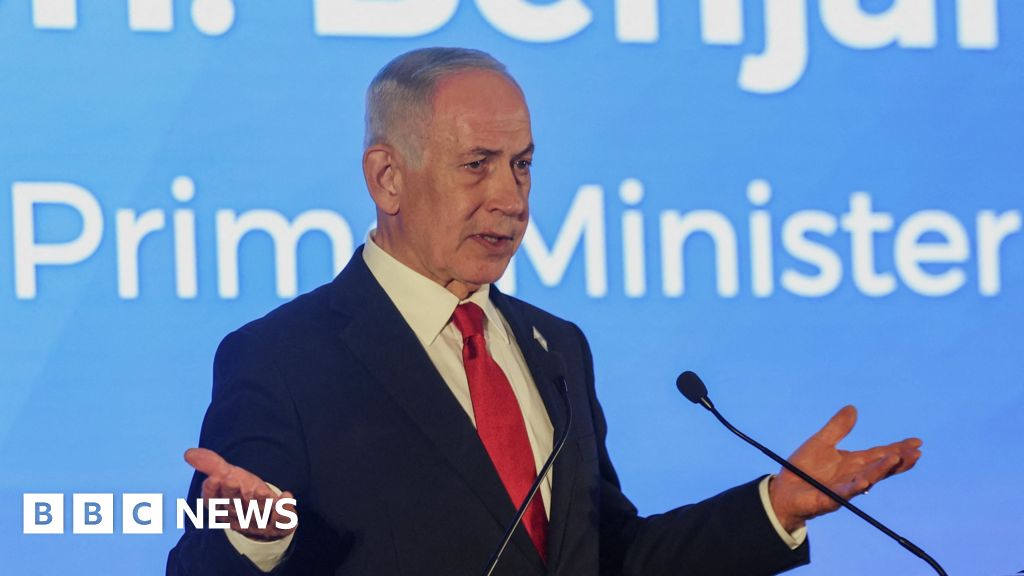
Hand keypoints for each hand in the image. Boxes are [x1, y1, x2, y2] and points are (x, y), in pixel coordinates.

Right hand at [184, 448, 297, 541]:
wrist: (266, 518)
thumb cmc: (242, 493)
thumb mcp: (228, 475)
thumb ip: (212, 464)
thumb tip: (188, 453)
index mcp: (224, 506)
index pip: (213, 501)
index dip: (213, 491)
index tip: (214, 478)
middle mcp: (239, 516)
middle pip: (234, 506)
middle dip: (233, 494)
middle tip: (232, 480)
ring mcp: (259, 521)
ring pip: (257, 513)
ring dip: (258, 502)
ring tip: (261, 490)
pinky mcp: (278, 524)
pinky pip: (281, 521)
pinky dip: (284, 510)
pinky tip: (286, 496)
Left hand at [768, 405, 922, 532]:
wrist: (783, 490)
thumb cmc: (802, 469)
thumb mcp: (821, 442)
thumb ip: (837, 428)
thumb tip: (852, 407)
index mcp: (853, 463)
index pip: (880, 454)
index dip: (899, 448)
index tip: (918, 442)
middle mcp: (853, 476)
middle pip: (881, 467)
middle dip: (899, 461)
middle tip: (917, 453)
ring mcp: (844, 488)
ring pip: (868, 479)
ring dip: (882, 470)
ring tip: (897, 459)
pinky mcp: (830, 498)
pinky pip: (844, 493)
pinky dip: (855, 488)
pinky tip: (864, 483)